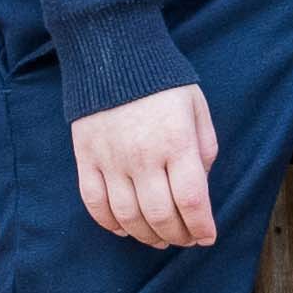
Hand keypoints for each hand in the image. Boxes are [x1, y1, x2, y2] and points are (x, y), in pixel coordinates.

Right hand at [72, 85, 220, 249]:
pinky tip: (125, 228)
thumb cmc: (163, 81)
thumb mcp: (197, 108)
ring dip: (146, 235)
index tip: (207, 237)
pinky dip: (110, 223)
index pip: (192, 200)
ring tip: (159, 238)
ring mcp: (110, 159)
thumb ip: (204, 148)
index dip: (201, 227)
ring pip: (128, 216)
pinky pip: (94, 203)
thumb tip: (200, 186)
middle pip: (160, 215)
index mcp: (176, 142)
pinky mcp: (85, 158)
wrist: (114, 53)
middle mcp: (143, 156)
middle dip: (177, 236)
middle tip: (186, 239)